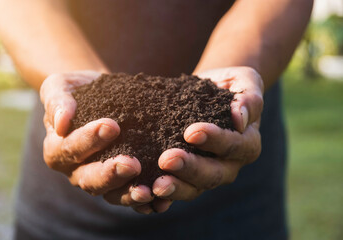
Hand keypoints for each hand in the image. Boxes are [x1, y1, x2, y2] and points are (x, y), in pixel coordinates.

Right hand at [40, 71, 153, 212]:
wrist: (98, 96)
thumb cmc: (76, 90)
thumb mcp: (60, 87)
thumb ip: (57, 102)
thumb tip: (61, 123)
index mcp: (58, 150)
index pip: (71, 148)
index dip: (89, 140)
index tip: (112, 126)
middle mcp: (76, 171)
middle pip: (90, 179)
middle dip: (111, 173)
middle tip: (132, 164)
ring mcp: (99, 180)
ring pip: (112, 194)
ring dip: (129, 195)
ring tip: (147, 192)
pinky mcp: (121, 184)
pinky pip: (132, 197)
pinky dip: (147, 202)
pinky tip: (162, 200)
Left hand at [150, 66, 263, 211]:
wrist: (211, 91)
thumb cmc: (230, 85)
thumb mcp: (245, 82)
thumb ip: (248, 99)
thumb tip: (239, 119)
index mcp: (247, 144)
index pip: (234, 146)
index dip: (215, 141)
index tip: (191, 132)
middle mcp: (230, 165)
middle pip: (214, 175)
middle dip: (190, 169)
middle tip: (166, 160)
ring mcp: (207, 175)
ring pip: (194, 189)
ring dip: (174, 188)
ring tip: (155, 185)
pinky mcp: (186, 177)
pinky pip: (175, 192)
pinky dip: (161, 198)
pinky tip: (145, 195)